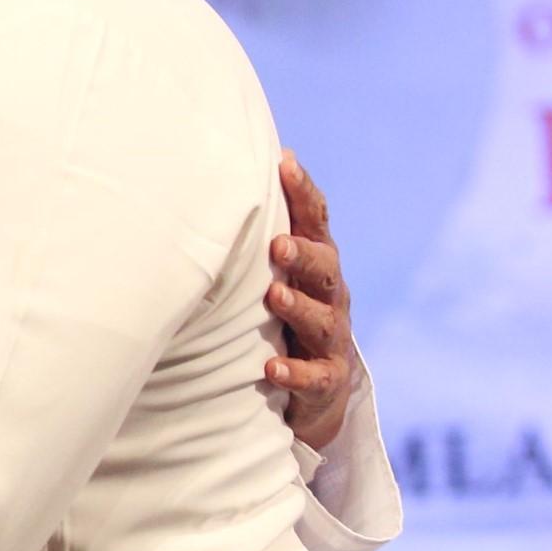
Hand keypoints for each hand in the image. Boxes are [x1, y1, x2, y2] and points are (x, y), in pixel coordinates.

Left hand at [266, 151, 356, 452]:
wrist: (315, 386)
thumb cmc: (282, 312)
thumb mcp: (273, 270)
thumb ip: (254, 230)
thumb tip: (222, 168)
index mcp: (314, 263)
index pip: (314, 221)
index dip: (303, 193)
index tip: (285, 164)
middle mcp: (328, 295)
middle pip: (324, 268)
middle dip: (303, 254)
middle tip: (278, 245)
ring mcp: (330, 338)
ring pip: (322, 320)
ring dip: (298, 308)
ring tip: (274, 297)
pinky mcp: (325, 380)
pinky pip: (314, 377)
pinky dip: (294, 372)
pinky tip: (272, 368)